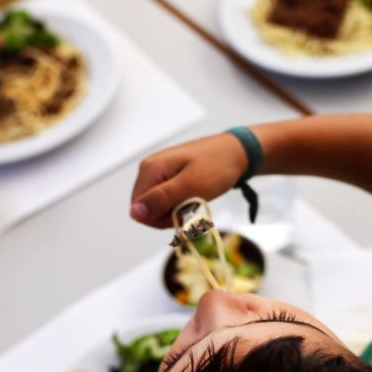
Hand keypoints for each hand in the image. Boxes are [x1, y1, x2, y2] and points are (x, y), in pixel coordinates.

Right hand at [129, 133, 248, 227]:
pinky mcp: (170, 177)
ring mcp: (160, 173)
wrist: (238, 153)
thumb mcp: (191, 186)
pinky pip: (168, 201)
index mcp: (150, 170)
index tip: (183, 211)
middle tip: (193, 204)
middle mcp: (150, 170)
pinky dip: (183, 204)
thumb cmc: (218, 167)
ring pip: (159, 208)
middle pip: (147, 210)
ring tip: (196, 199)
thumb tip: (134, 213)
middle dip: (170, 215)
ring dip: (178, 211)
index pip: (138, 210)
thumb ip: (161, 199)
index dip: (160, 218)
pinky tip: (194, 197)